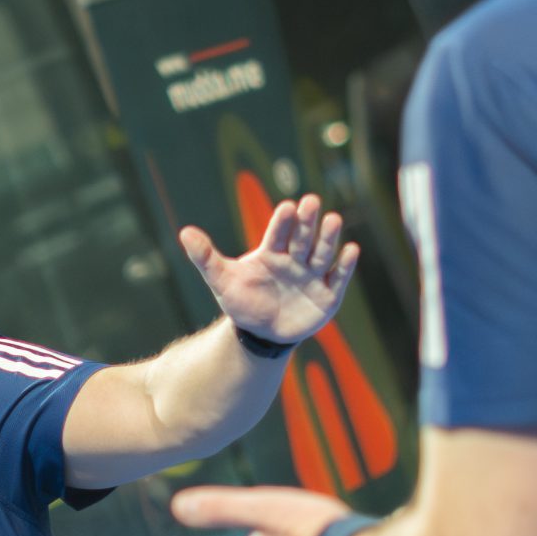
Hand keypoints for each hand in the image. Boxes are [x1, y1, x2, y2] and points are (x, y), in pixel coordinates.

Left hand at [180, 194, 358, 345]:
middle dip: (307, 222)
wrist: (260, 334)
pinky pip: (337, 278)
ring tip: (334, 219)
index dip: (283, 221)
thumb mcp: (222, 280)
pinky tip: (351, 250)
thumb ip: (206, 257)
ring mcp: (312, 276)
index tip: (287, 206)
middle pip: (302, 238)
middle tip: (311, 202)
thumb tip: (184, 232)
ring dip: (328, 237)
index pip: (278, 233)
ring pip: (322, 253)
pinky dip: (344, 265)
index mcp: (271, 252)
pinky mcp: (327, 295)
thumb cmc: (242, 301)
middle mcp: (294, 259)